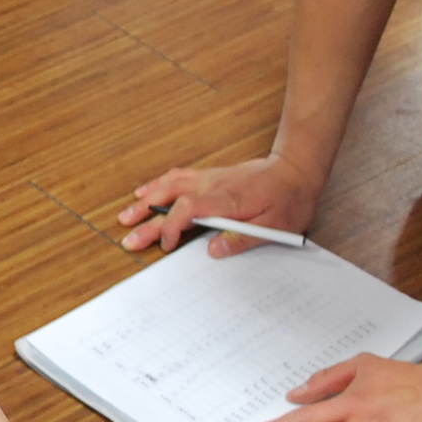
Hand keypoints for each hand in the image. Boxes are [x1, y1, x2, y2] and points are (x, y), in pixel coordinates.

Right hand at [117, 155, 318, 257]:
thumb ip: (242, 239)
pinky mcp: (209, 176)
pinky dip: (157, 184)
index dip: (171, 226)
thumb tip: (213, 250)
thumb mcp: (275, 227)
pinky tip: (145, 191)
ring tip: (127, 216)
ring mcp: (209, 178)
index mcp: (227, 199)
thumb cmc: (288, 200)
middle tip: (129, 238)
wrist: (294, 171)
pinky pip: (177, 177)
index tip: (166, 245)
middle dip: (146, 219)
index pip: (188, 209)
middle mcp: (213, 185)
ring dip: (145, 201)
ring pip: (169, 186)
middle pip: (170, 198)